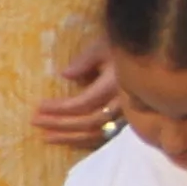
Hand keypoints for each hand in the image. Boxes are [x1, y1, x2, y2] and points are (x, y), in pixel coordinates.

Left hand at [25, 35, 119, 153]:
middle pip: (88, 122)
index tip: (39, 106)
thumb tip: (65, 76)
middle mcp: (122, 104)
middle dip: (60, 124)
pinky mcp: (126, 121)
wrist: (151, 53)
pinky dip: (84, 140)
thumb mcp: (102, 46)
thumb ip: (85, 61)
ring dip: (69, 137)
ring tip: (45, 137)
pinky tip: (68, 140)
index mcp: (115, 85)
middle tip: (35, 122)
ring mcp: (126, 115)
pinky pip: (104, 136)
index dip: (60, 108)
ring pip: (97, 133)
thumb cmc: (122, 45)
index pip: (83, 103)